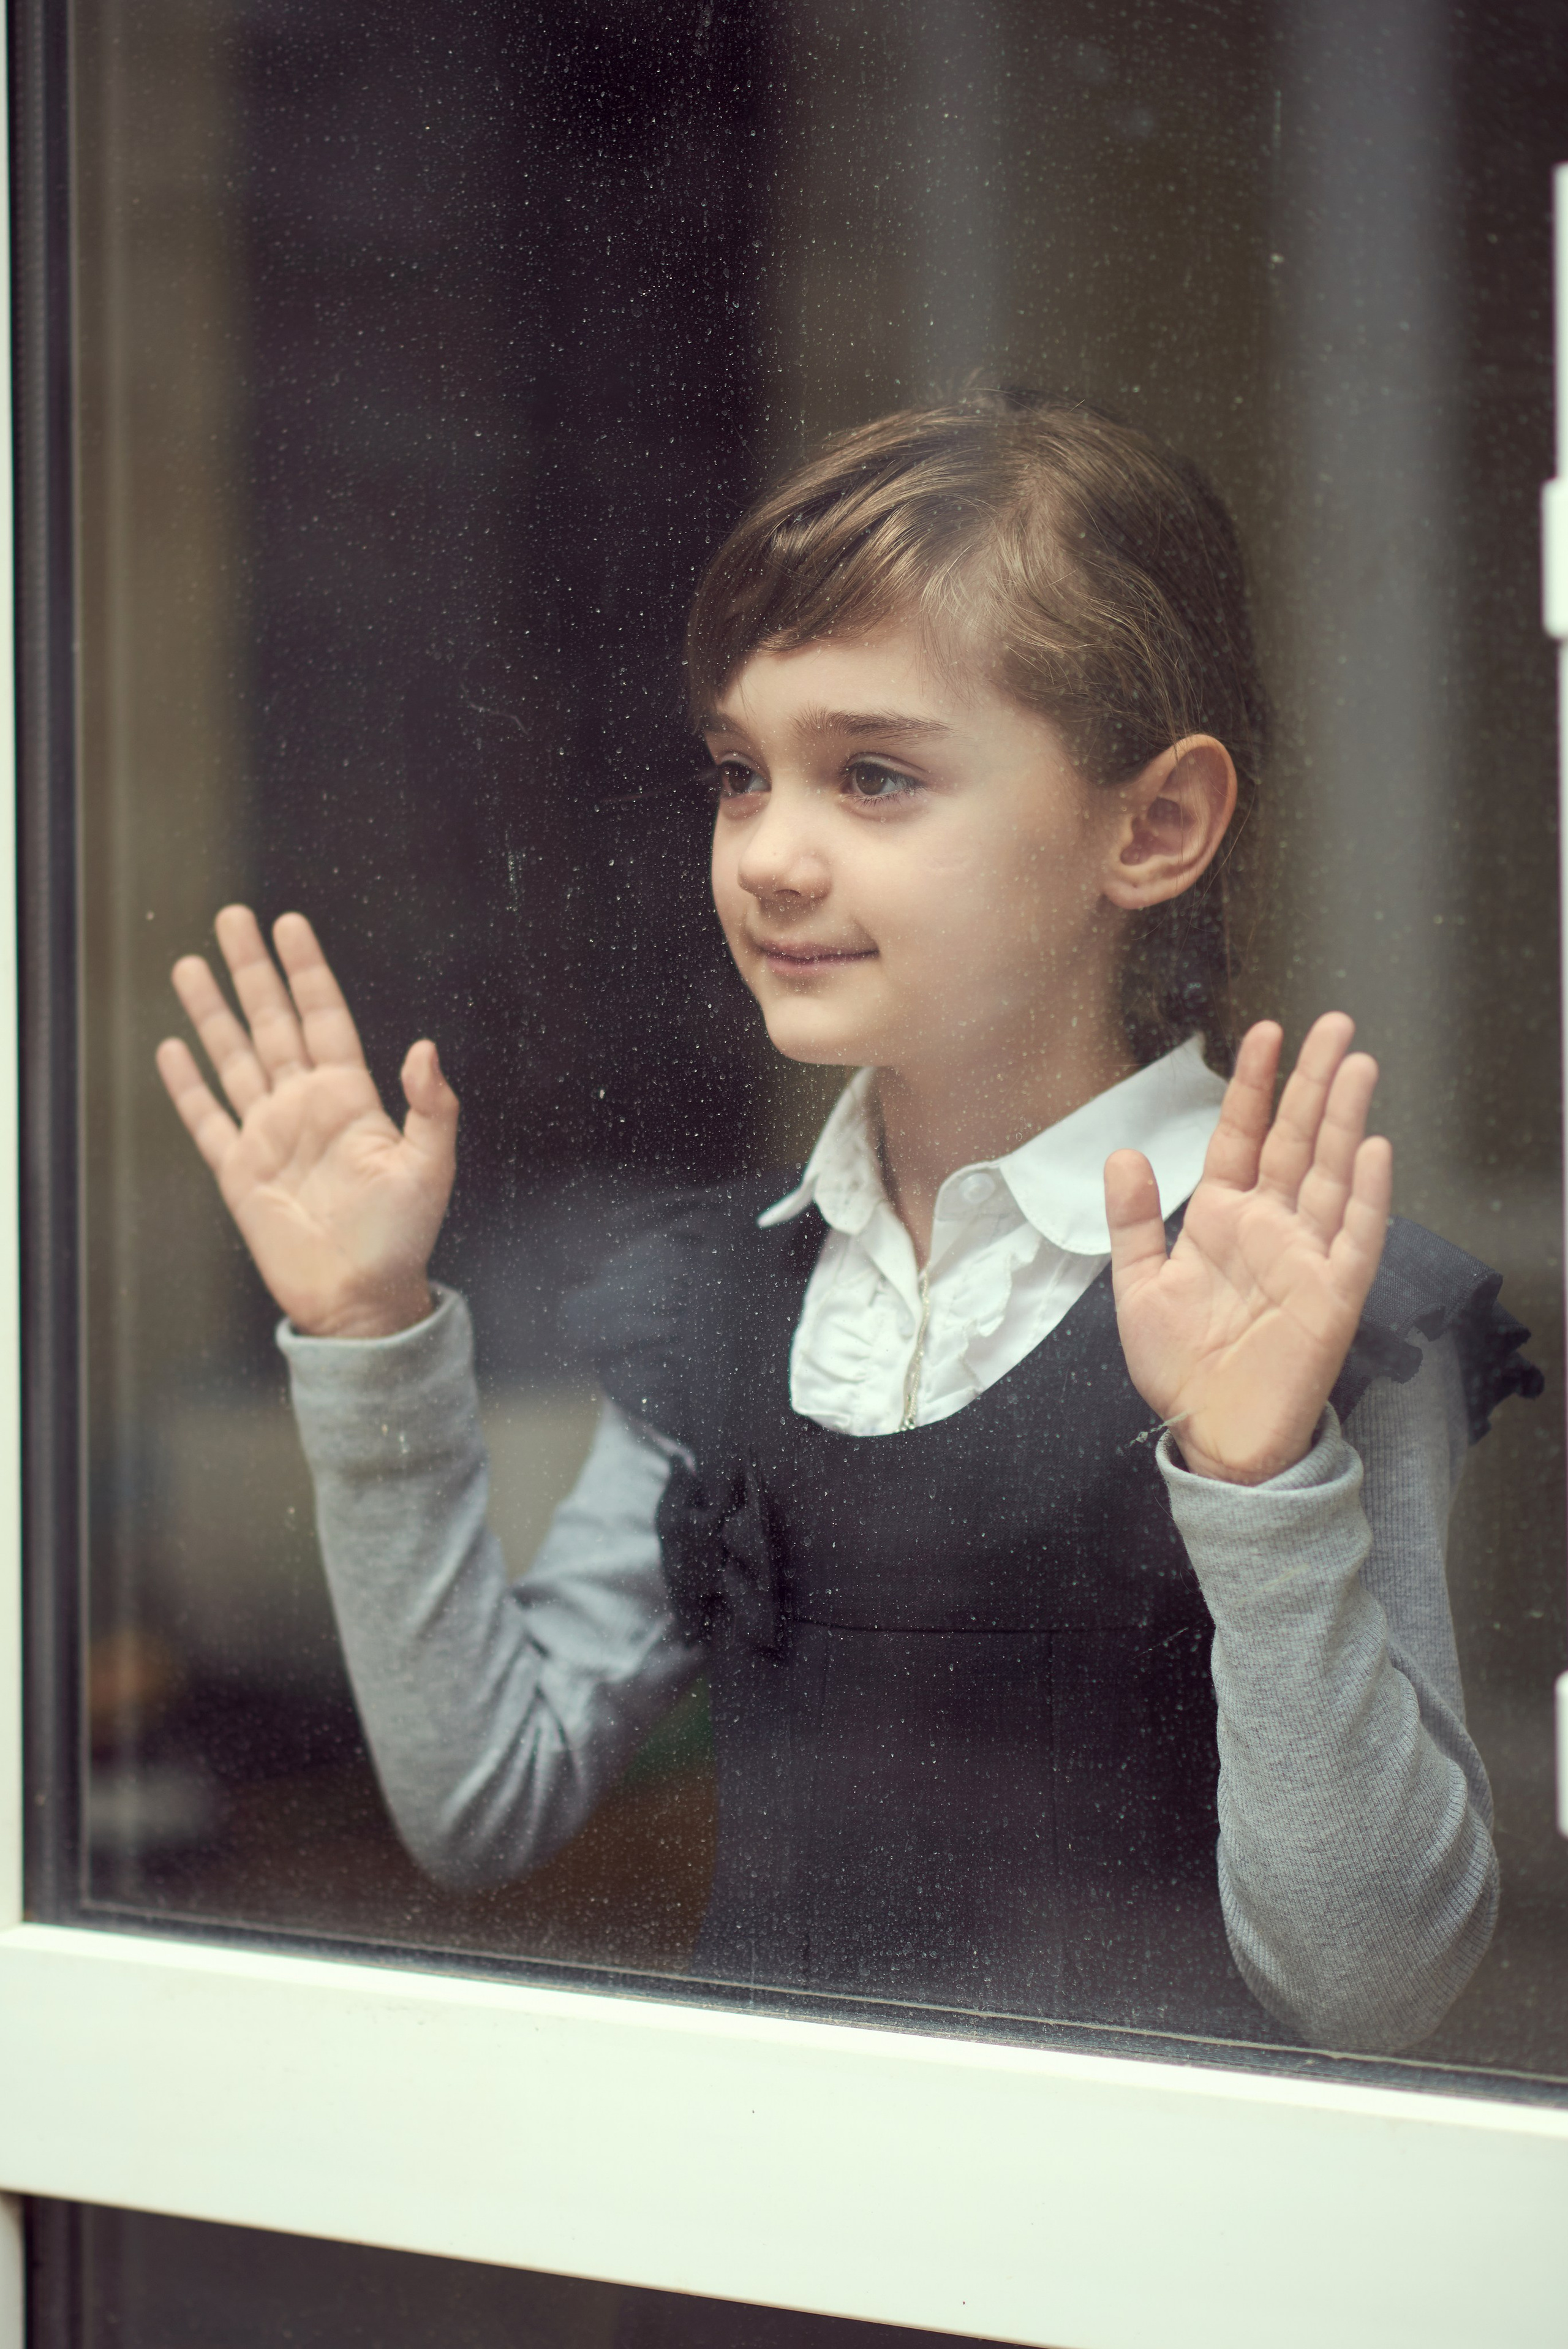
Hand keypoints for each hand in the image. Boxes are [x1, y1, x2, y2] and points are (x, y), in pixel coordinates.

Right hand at [155, 906, 458, 1338]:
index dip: (306, 971)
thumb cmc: (402, 1237)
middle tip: (231, 916)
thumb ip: (432, 1108)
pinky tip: (171, 1049)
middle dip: (251, 971)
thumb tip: (424, 1048)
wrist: (361, 1298)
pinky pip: (207, 1119)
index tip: (291, 924)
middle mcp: (305, 1106)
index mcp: (350, 1098)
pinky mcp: (239, 1172)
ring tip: (189, 964)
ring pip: (233, 1058)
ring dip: (211, 1012)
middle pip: (271, 1022)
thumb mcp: (431, 1169)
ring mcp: (268, 1135)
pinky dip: (187, 1086)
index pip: (323, 1016)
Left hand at [1104, 1015, 1391, 1483]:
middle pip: (1296, 1139)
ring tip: (1358, 1065)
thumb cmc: (1179, 1367)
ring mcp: (1307, 1256)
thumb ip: (1132, 1222)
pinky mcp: (1334, 1295)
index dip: (1253, 1084)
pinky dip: (1366, 1193)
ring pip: (1330, 1173)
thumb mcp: (1138, 1288)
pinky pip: (1355, 1236)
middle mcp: (1270, 1227)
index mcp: (1222, 1219)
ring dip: (1345, 1120)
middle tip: (1334, 1024)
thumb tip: (1123, 1154)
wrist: (1213, 1437)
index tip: (1264, 1032)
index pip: (1242, 1135)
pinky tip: (1374, 1148)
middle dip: (1314, 1081)